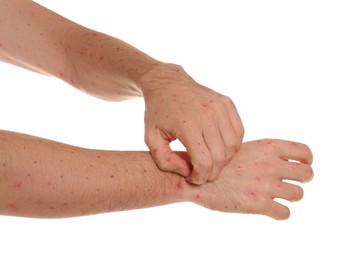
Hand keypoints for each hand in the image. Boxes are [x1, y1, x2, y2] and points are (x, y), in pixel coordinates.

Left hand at [142, 64, 243, 183]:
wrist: (168, 83)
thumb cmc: (158, 113)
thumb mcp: (151, 138)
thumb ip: (165, 161)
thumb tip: (188, 172)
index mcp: (187, 125)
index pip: (204, 162)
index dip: (200, 177)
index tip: (192, 178)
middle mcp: (207, 115)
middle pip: (221, 157)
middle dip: (212, 172)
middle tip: (201, 172)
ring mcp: (219, 107)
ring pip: (233, 146)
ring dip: (223, 159)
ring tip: (209, 159)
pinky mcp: (227, 103)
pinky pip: (238, 132)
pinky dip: (231, 144)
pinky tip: (217, 146)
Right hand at [191, 139, 313, 219]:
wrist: (195, 175)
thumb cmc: (217, 161)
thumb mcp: (242, 146)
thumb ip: (265, 152)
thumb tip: (285, 162)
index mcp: (268, 146)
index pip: (305, 152)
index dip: (306, 160)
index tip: (300, 165)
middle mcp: (270, 164)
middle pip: (307, 174)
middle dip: (301, 179)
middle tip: (288, 182)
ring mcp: (265, 184)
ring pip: (298, 194)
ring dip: (289, 196)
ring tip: (276, 196)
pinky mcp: (258, 204)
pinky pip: (285, 213)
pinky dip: (279, 212)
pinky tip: (268, 208)